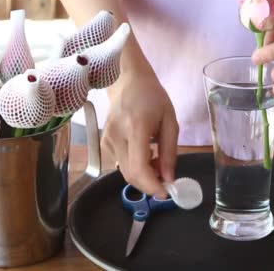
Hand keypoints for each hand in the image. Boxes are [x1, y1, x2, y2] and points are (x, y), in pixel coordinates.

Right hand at [102, 69, 178, 198]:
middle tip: (166, 177)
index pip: (139, 167)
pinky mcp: (104, 143)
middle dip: (150, 183)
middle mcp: (117, 136)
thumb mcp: (170, 121)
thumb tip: (169, 178)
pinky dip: (135, 167)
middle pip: (131, 175)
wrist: (126, 81)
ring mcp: (107, 140)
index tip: (167, 192)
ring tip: (157, 160)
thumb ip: (169, 151)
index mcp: (136, 127)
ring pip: (125, 172)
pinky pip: (120, 164)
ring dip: (143, 175)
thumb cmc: (152, 97)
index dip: (152, 185)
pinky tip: (144, 153)